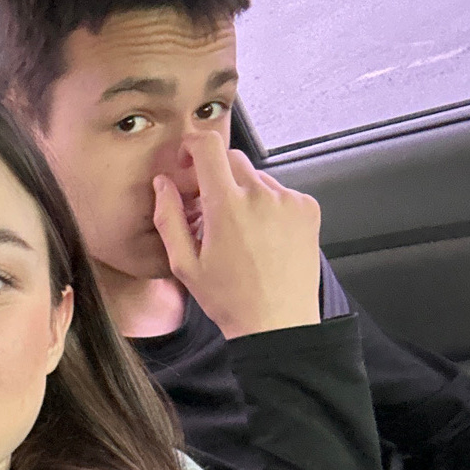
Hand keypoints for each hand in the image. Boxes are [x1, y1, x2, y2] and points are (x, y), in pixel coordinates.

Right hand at [150, 131, 322, 339]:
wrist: (278, 324)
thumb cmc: (230, 300)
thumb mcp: (186, 265)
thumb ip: (169, 219)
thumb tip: (163, 184)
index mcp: (227, 206)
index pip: (208, 147)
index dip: (193, 145)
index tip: (189, 158)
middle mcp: (261, 195)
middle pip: (232, 160)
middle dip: (217, 177)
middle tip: (211, 208)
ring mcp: (288, 200)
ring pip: (257, 178)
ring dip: (244, 194)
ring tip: (241, 234)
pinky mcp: (307, 209)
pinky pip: (281, 193)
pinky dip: (269, 206)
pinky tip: (263, 237)